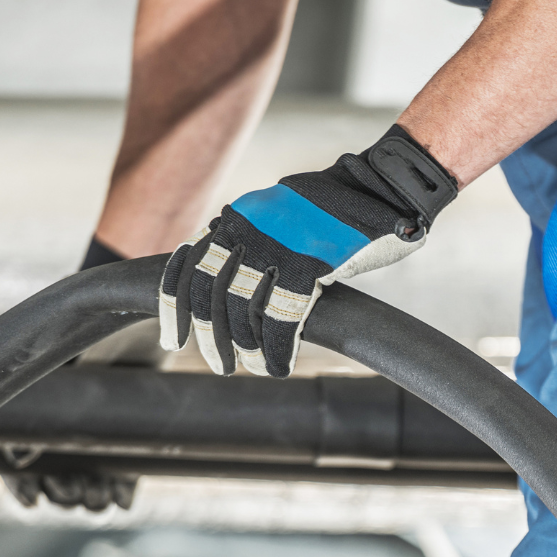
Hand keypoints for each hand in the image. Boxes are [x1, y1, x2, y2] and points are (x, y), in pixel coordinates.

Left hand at [159, 125, 457, 376]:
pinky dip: (276, 348)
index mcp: (238, 217)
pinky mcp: (310, 263)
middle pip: (208, 292)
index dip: (175, 306)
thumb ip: (250, 238)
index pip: (188, 264)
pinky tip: (278, 365)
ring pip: (241, 308)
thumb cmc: (335, 209)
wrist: (382, 188)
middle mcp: (249, 228)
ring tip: (247, 368)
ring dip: (242, 347)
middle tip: (218, 364)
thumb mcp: (279, 214)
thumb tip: (225, 276)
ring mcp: (278, 244)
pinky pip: (281, 316)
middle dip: (208, 336)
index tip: (173, 338)